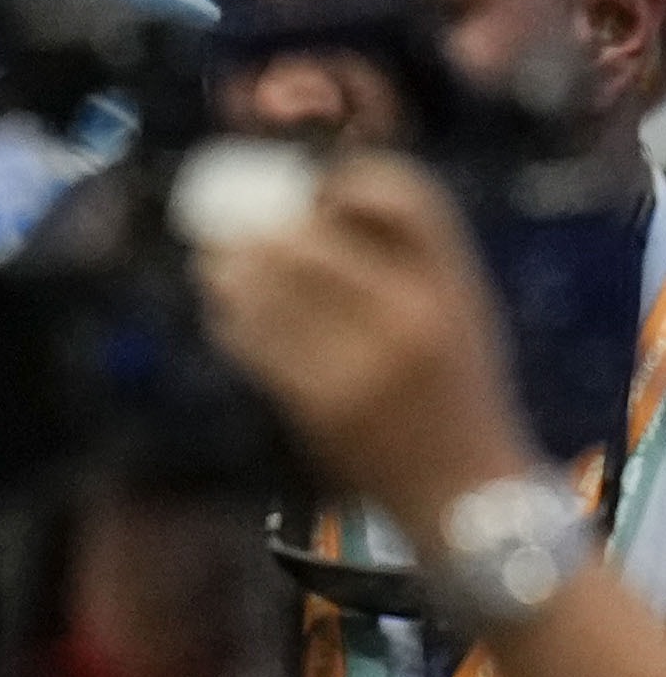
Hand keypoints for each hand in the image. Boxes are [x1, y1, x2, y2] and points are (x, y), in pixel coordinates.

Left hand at [194, 150, 542, 551]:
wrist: (464, 494)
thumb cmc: (454, 396)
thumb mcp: (459, 315)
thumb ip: (408, 263)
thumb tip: (314, 207)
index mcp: (456, 286)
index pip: (406, 197)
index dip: (348, 182)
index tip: (312, 193)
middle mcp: (413, 317)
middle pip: (313, 239)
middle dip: (262, 228)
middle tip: (231, 226)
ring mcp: (364, 363)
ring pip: (272, 288)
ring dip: (229, 269)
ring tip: (213, 264)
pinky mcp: (320, 405)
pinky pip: (256, 344)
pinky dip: (230, 319)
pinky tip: (224, 311)